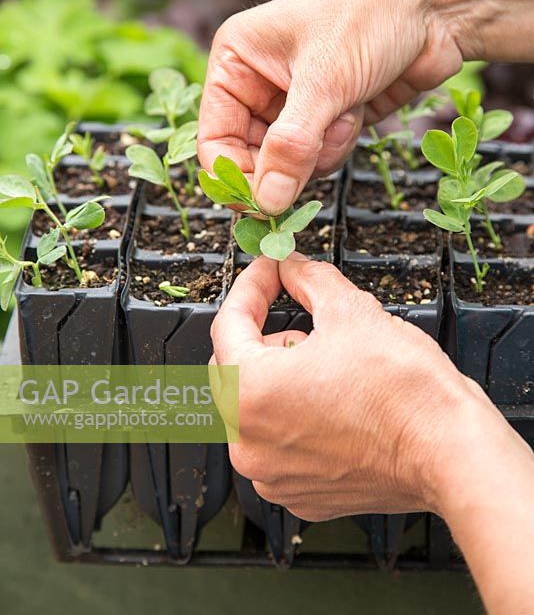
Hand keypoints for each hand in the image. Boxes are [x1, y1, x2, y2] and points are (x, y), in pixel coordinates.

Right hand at [198, 0, 533, 214]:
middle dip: (288, 161)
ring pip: (290, 162)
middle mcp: (259, 82)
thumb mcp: (323, 82)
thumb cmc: (370, 16)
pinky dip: (341, 143)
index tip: (261, 208)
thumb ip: (290, 148)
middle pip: (252, 157)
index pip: (215, 138)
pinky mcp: (329, 116)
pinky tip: (360, 109)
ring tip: (346, 110)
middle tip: (315, 153)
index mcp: (237, 61)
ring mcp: (297, 101)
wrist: (437, 3)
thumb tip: (266, 203)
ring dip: (321, 149)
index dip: (235, 177)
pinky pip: (322, 156)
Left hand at [210, 253, 483, 519]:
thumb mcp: (350, 310)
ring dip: (281, 377)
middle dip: (265, 334)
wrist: (450, 453)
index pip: (228, 324)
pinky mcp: (299, 494)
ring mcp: (273, 475)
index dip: (252, 286)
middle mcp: (249, 443)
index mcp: (250, 393)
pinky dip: (296, 418)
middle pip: (236, 368)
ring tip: (327, 363)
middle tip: (301, 314)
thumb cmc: (405, 393)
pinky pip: (280, 444)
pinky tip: (333, 401)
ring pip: (257, 409)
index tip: (271, 271)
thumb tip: (293, 268)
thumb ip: (308, 280)